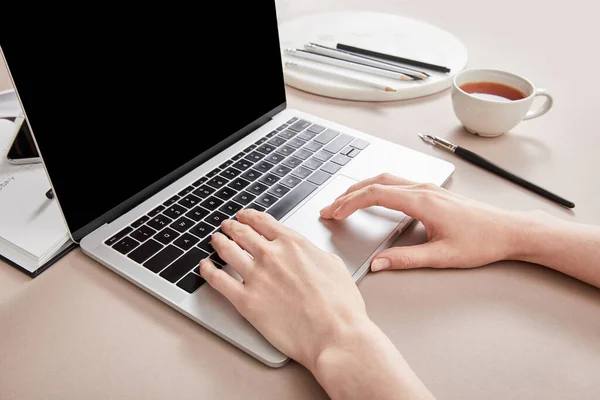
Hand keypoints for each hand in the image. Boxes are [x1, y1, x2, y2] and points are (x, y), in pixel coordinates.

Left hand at [198, 209, 369, 369]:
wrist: (336, 334)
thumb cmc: (340, 306)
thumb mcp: (334, 265)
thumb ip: (313, 253)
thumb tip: (306, 252)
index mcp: (293, 244)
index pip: (263, 222)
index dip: (249, 216)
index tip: (244, 216)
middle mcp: (272, 255)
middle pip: (242, 233)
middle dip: (231, 226)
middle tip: (227, 226)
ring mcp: (256, 277)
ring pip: (227, 250)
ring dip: (218, 242)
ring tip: (215, 240)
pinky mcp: (245, 301)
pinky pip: (218, 280)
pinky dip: (207, 270)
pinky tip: (204, 266)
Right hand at [320, 173, 532, 271]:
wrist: (509, 230)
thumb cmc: (482, 241)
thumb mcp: (442, 256)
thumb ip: (407, 259)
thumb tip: (378, 263)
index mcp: (422, 201)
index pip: (375, 194)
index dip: (349, 203)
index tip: (334, 213)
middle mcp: (423, 189)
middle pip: (375, 182)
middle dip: (348, 194)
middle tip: (329, 208)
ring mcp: (428, 188)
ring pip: (385, 180)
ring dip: (361, 189)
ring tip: (344, 202)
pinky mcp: (432, 192)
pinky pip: (396, 183)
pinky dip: (376, 189)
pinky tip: (372, 198)